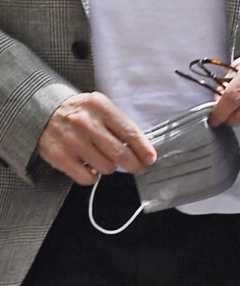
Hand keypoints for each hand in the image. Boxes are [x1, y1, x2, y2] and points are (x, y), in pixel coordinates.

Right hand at [37, 92, 156, 185]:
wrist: (41, 112)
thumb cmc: (78, 112)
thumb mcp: (100, 107)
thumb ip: (120, 124)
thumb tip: (143, 148)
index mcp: (99, 107)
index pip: (129, 132)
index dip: (143, 149)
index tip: (150, 158)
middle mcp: (85, 123)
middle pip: (120, 154)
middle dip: (133, 164)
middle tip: (136, 166)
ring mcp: (71, 141)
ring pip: (106, 168)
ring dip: (109, 167)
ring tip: (101, 157)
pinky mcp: (60, 157)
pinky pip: (88, 178)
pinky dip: (92, 176)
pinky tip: (89, 165)